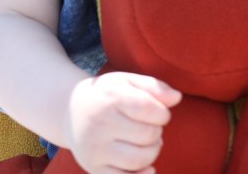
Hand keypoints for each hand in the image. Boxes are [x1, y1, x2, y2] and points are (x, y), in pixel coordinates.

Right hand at [67, 72, 181, 173]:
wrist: (70, 112)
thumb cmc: (106, 96)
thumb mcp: (126, 81)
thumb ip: (153, 86)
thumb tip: (177, 98)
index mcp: (110, 97)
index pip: (149, 109)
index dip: (163, 113)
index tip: (159, 113)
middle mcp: (99, 123)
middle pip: (148, 135)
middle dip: (157, 131)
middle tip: (149, 127)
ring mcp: (95, 148)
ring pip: (139, 159)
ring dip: (152, 152)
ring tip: (146, 143)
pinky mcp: (94, 168)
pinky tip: (147, 167)